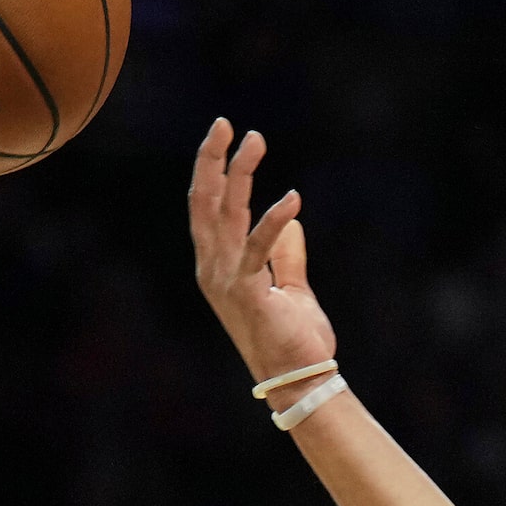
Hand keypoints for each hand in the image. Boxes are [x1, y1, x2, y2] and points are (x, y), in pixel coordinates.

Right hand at [188, 117, 335, 384]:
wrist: (299, 381)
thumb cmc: (294, 340)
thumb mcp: (292, 289)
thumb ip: (287, 255)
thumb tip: (290, 221)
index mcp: (218, 266)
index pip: (208, 209)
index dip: (212, 171)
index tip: (224, 136)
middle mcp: (213, 269)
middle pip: (206, 202)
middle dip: (212, 159)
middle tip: (224, 124)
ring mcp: (226, 281)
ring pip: (226, 215)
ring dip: (240, 175)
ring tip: (254, 140)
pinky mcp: (248, 293)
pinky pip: (259, 248)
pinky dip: (274, 222)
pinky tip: (291, 198)